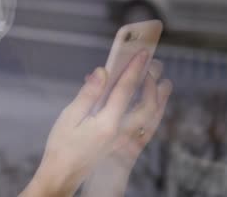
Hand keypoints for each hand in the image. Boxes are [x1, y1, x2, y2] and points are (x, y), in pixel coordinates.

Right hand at [20, 51, 171, 196]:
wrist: (63, 174)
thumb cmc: (62, 145)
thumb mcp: (69, 116)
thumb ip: (88, 93)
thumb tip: (102, 72)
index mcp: (107, 124)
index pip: (125, 90)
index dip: (135, 68)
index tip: (142, 52)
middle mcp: (121, 133)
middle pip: (147, 104)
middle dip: (153, 82)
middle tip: (153, 65)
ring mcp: (125, 140)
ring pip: (152, 118)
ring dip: (159, 98)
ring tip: (164, 82)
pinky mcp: (125, 146)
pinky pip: (148, 127)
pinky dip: (154, 113)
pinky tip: (152, 104)